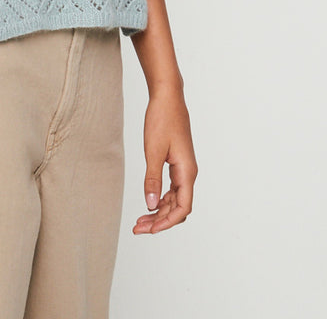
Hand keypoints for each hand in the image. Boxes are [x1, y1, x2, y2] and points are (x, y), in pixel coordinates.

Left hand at [133, 86, 196, 233]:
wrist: (168, 97)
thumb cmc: (162, 120)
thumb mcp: (153, 151)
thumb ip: (152, 179)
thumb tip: (150, 205)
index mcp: (187, 172)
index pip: (182, 208)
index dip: (167, 222)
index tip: (149, 229)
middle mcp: (188, 173)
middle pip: (178, 207)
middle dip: (160, 220)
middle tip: (138, 228)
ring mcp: (184, 168)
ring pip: (175, 199)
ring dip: (159, 211)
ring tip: (140, 220)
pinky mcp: (177, 163)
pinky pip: (172, 188)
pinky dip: (161, 198)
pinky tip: (149, 202)